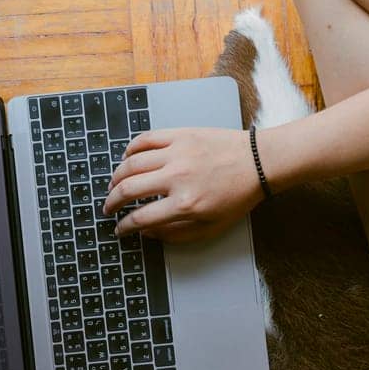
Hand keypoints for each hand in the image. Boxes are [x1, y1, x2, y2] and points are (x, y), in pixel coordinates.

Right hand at [103, 127, 263, 241]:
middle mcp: (176, 178)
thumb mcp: (211, 227)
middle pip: (128, 189)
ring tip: (114, 185)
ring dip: (116, 177)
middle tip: (109, 207)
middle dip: (112, 201)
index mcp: (184, 204)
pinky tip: (127, 158)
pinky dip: (131, 149)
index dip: (124, 226)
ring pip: (131, 164)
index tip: (119, 228)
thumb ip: (176, 234)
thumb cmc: (238, 196)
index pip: (140, 218)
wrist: (259, 162)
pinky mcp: (180, 135)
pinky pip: (145, 139)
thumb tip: (148, 232)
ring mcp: (176, 153)